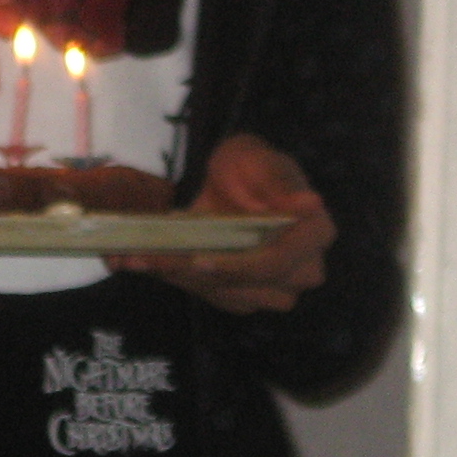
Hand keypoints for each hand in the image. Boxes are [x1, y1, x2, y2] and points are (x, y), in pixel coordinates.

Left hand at [109, 134, 332, 314]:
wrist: (230, 183)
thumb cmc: (247, 165)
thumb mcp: (254, 159)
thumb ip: (277, 181)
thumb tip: (310, 203)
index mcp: (315, 232)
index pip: (278, 261)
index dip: (238, 265)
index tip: (198, 259)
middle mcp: (303, 269)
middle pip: (250, 286)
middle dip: (197, 274)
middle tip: (151, 260)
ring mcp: (275, 289)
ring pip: (227, 295)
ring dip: (182, 279)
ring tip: (141, 259)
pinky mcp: (246, 297)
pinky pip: (213, 297)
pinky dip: (179, 281)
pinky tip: (147, 263)